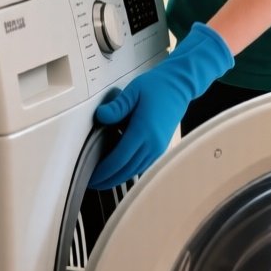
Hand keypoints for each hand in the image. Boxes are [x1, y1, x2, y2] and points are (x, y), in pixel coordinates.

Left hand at [89, 22, 232, 188]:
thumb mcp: (134, 90)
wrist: (179, 87)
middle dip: (108, 179)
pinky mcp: (161, 147)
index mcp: (144, 130)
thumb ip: (117, 106)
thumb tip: (101, 116)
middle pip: (127, 170)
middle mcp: (153, 143)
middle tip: (92, 182)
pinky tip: (119, 170)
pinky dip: (129, 171)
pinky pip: (143, 165)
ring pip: (135, 171)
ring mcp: (158, 147)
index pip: (120, 159)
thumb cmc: (157, 87)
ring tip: (103, 180)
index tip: (91, 176)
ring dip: (118, 178)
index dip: (104, 171)